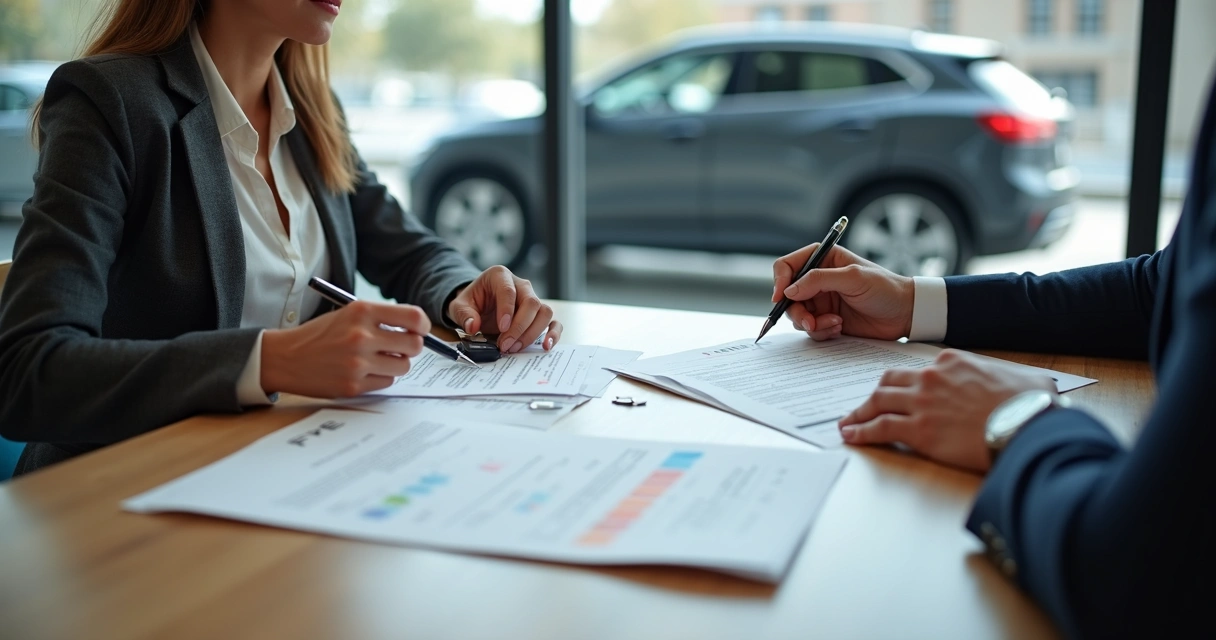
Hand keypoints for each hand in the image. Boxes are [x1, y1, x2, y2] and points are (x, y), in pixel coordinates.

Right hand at [261, 301, 430, 397]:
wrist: (285, 357)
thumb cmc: (320, 334)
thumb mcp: (348, 314)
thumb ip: (381, 319)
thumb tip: (418, 330)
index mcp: (361, 312)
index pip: (413, 317)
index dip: (422, 325)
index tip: (419, 330)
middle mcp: (361, 336)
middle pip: (414, 345)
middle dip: (411, 347)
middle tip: (399, 347)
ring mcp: (357, 363)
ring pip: (403, 366)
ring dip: (395, 363)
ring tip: (377, 359)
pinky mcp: (353, 385)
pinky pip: (386, 382)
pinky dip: (380, 377)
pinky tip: (363, 371)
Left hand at [447, 265, 562, 353]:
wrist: (479, 305)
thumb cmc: (471, 302)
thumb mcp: (459, 306)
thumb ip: (464, 315)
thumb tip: (473, 326)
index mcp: (500, 276)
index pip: (509, 290)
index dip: (507, 309)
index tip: (502, 328)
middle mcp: (521, 285)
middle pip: (531, 302)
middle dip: (519, 326)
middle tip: (505, 345)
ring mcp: (533, 299)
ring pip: (544, 312)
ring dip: (532, 333)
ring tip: (515, 348)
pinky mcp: (539, 314)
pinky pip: (553, 321)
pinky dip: (553, 334)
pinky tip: (547, 346)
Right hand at [772, 244, 913, 340]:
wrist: (905, 314)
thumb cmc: (885, 288)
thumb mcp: (853, 277)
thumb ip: (819, 280)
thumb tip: (789, 290)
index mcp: (823, 260)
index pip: (788, 266)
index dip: (780, 281)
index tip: (781, 297)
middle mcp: (818, 280)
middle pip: (788, 296)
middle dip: (797, 311)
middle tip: (810, 322)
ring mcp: (821, 301)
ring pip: (797, 315)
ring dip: (812, 323)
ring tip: (834, 324)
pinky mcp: (826, 320)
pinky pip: (811, 329)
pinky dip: (821, 331)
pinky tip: (839, 328)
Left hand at [838, 350, 1056, 472]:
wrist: (1026, 427)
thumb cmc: (1030, 406)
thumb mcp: (1024, 379)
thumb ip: (1008, 380)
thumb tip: (1026, 386)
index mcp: (951, 362)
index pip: (916, 370)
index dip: (904, 384)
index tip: (898, 393)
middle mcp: (931, 377)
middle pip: (889, 382)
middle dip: (875, 394)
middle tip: (865, 405)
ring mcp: (922, 403)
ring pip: (878, 402)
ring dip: (860, 413)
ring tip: (848, 422)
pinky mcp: (919, 430)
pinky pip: (880, 428)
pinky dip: (862, 432)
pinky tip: (852, 436)